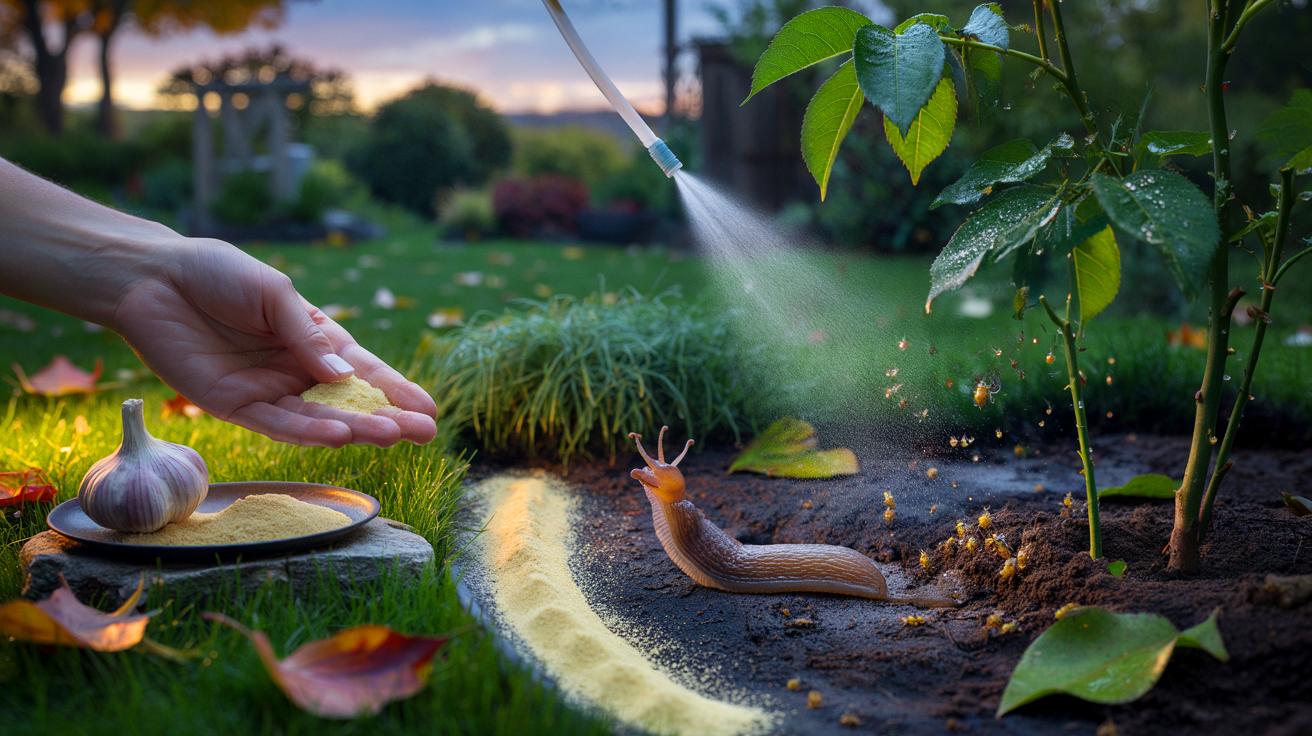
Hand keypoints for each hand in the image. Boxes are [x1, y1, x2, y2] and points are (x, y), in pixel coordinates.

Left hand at [113, 238, 436, 446]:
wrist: (153, 279)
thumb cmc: (218, 274)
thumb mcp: (275, 295)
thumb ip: (307, 338)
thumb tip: (345, 377)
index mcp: (313, 340)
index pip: (364, 371)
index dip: (397, 391)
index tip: (429, 410)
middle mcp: (295, 371)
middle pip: (349, 402)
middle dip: (388, 417)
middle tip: (424, 433)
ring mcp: (266, 391)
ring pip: (319, 420)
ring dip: (356, 429)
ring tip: (391, 435)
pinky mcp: (233, 406)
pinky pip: (276, 425)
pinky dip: (308, 432)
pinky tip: (339, 435)